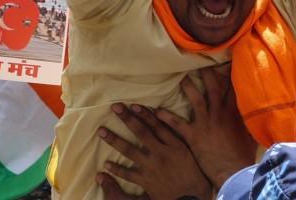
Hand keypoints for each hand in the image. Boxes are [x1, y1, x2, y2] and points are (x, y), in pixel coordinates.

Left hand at [97, 104, 211, 199]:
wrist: (191, 198)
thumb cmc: (194, 174)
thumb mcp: (189, 152)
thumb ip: (177, 137)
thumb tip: (164, 120)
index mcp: (174, 145)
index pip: (157, 125)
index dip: (145, 114)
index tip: (133, 104)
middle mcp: (161, 153)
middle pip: (141, 132)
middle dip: (127, 119)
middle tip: (115, 108)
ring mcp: (152, 167)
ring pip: (129, 151)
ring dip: (114, 140)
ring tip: (101, 131)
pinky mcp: (146, 181)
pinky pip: (128, 174)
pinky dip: (117, 169)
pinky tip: (106, 165)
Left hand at [156, 68, 256, 188]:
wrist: (232, 172)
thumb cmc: (242, 157)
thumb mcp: (251, 138)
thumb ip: (251, 126)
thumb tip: (259, 118)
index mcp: (234, 114)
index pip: (233, 90)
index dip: (230, 76)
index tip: (227, 63)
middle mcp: (219, 114)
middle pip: (213, 88)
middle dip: (207, 74)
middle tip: (199, 62)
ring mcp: (205, 123)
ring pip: (196, 99)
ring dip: (187, 87)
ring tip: (179, 78)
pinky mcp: (193, 135)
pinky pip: (177, 124)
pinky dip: (166, 117)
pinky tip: (156, 111)